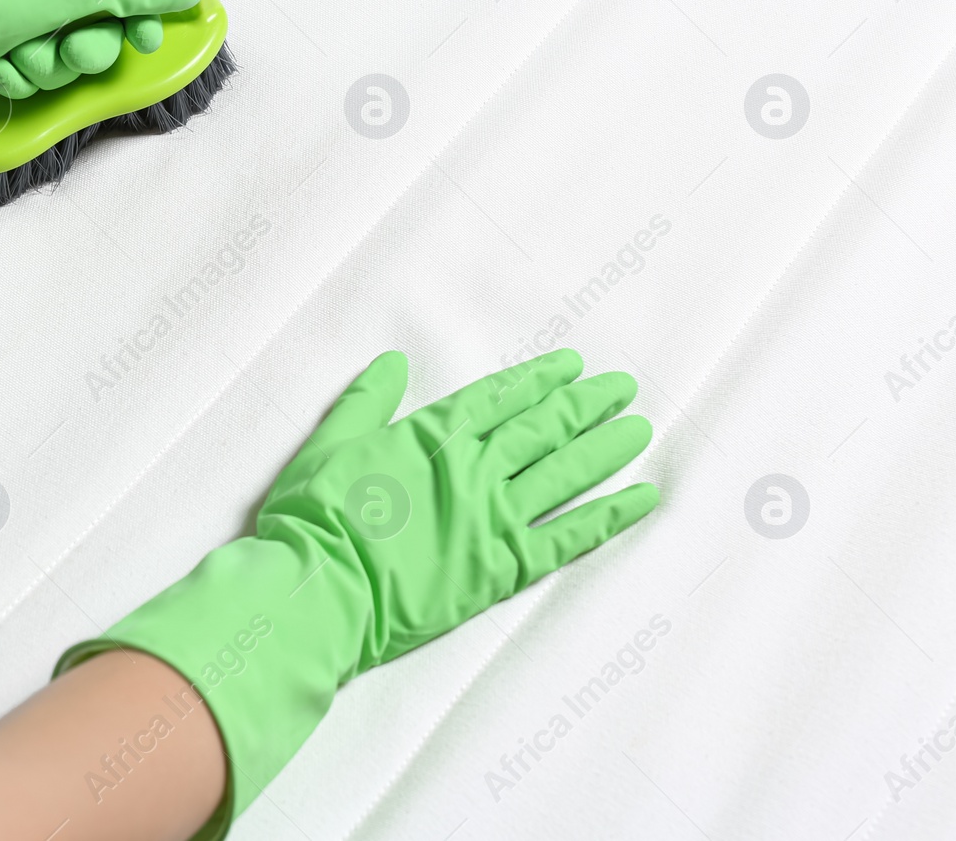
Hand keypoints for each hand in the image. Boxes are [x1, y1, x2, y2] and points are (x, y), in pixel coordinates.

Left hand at [0, 0, 197, 97]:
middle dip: (83, 52)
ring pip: (63, 64)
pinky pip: (29, 79)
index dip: (138, 20)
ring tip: (17, 53)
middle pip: (99, 34)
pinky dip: (14, 77)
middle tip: (67, 50)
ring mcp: (20, 21)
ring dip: (44, 67)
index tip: (144, 41)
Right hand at [56, 349, 656, 833]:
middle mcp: (474, 468)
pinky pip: (570, 537)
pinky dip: (610, 517)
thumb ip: (367, 403)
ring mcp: (494, 517)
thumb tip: (392, 363)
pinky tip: (641, 499)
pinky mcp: (504, 567)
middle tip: (622, 388)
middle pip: (542, 428)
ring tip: (636, 428)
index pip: (499, 398)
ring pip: (564, 473)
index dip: (538, 380)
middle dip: (584, 405)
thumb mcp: (329, 445)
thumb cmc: (314, 519)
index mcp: (432, 435)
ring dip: (604, 448)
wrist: (320, 590)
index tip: (572, 366)